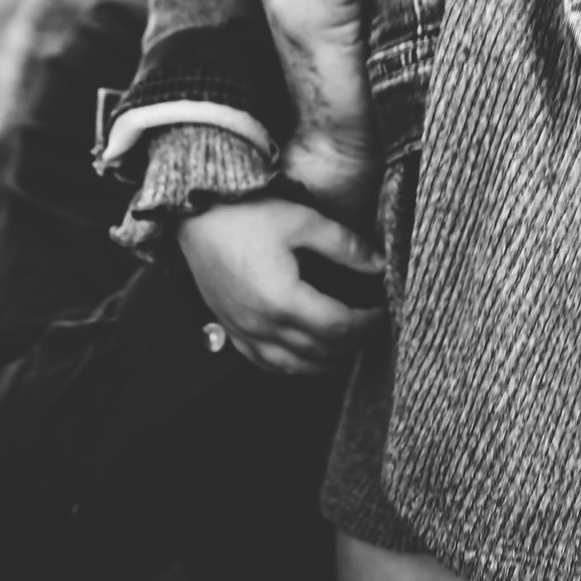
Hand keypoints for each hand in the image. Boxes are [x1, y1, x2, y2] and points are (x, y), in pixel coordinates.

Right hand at [178, 197, 385, 375]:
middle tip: (372, 326)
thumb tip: (379, 264)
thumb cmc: (246, 214)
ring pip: (294, 366)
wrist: (196, 215)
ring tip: (348, 342)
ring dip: (326, 360)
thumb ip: (345, 246)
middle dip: (353, 342)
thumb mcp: (303, 221)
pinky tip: (307, 354)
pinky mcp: (230, 328)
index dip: (368, 324)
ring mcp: (243, 331)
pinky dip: (293, 364)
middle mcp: (261, 324)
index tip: (384, 312)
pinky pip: (265, 362)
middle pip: (320, 351)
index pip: (339, 326)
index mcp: (283, 299)